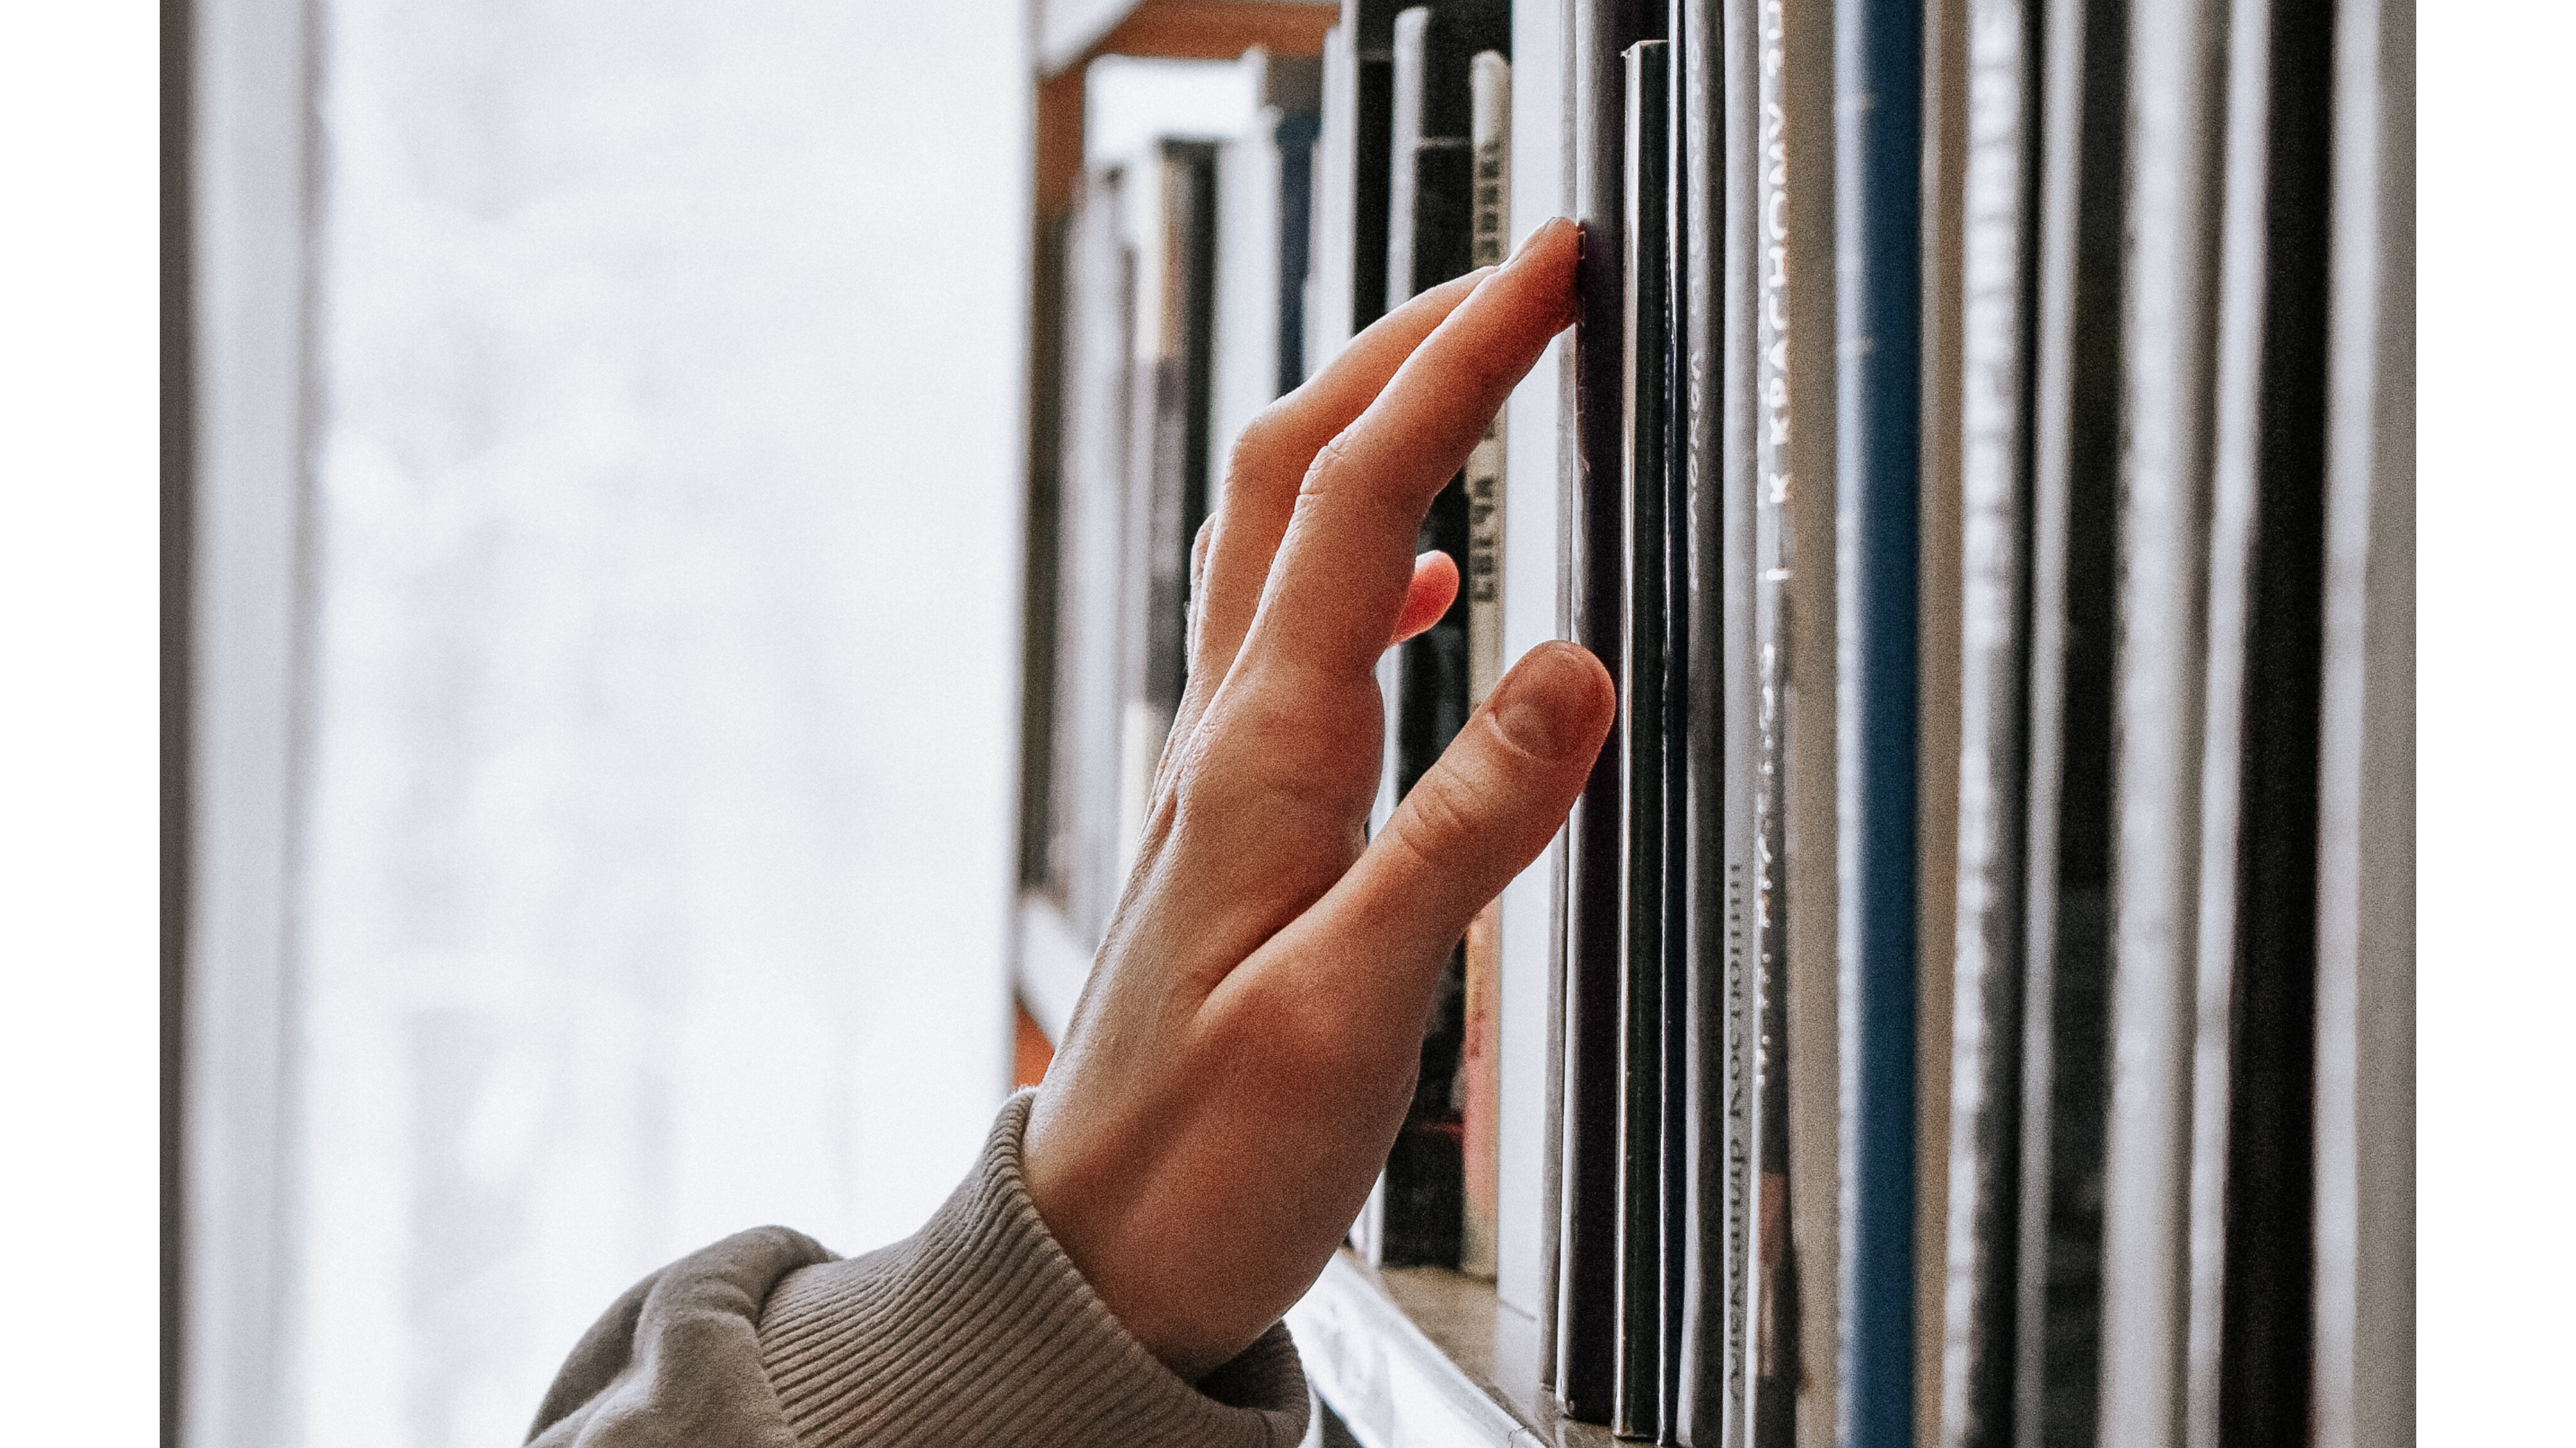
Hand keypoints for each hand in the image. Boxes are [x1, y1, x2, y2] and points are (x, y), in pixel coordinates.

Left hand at [1020, 218, 1609, 1380]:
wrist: (1102, 1257)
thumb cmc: (1208, 1159)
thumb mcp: (1353, 1010)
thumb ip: (1462, 837)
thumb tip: (1571, 667)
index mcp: (1262, 758)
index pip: (1363, 498)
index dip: (1454, 363)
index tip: (1545, 272)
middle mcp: (1231, 738)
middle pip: (1298, 473)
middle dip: (1407, 346)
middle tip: (1521, 277)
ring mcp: (1229, 773)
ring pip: (1284, 539)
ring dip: (1376, 432)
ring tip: (1473, 375)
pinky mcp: (1243, 820)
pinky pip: (1296, 639)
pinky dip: (1368, 567)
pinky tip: (1430, 590)